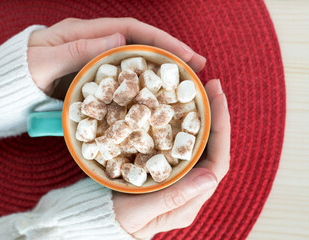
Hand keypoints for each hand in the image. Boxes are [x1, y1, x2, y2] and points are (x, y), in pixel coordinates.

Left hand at [27, 18, 205, 95]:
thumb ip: (80, 49)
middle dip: (171, 54)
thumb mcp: (47, 58)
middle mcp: (96, 44)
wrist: (7, 87)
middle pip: (141, 44)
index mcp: (87, 32)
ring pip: (136, 62)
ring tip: (186, 82)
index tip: (186, 54)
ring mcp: (97, 62)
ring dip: (161, 71)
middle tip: (198, 68)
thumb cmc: (22, 71)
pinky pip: (124, 81)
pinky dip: (142, 87)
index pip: (133, 30)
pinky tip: (157, 98)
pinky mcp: (95, 79)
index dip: (161, 40)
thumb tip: (121, 39)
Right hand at [113, 79, 229, 238]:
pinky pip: (176, 143)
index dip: (221, 129)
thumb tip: (211, 176)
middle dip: (214, 115)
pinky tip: (171, 106)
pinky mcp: (162, 169)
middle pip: (210, 148)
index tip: (217, 98)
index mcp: (189, 199)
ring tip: (195, 90)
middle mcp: (188, 187)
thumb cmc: (119, 222)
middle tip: (210, 85)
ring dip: (198, 116)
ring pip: (194, 144)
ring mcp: (176, 177)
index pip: (217, 162)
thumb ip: (173, 197)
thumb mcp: (141, 212)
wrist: (100, 223)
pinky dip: (178, 123)